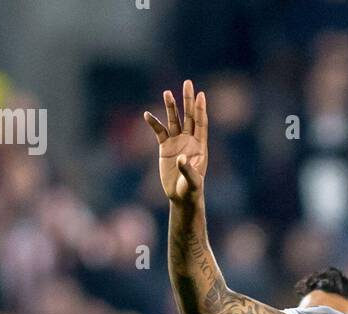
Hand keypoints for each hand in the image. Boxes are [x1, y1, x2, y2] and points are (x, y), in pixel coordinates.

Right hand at [144, 78, 207, 204]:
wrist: (181, 197)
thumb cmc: (191, 190)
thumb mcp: (192, 182)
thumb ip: (188, 170)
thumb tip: (181, 157)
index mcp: (200, 147)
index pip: (201, 124)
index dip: (201, 109)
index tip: (200, 95)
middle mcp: (189, 141)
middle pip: (189, 116)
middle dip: (188, 100)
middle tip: (188, 83)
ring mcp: (177, 143)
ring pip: (174, 120)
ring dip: (171, 107)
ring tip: (167, 93)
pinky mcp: (165, 147)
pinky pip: (159, 131)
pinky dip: (154, 123)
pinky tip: (147, 115)